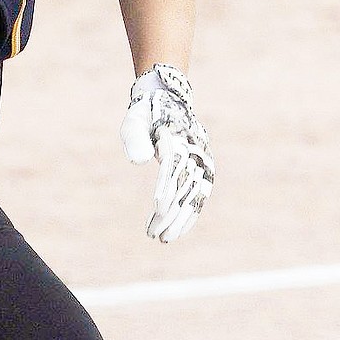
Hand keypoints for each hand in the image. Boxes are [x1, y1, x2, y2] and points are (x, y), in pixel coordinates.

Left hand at [120, 64, 214, 242]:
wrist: (170, 100)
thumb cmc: (146, 113)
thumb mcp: (135, 120)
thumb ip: (135, 138)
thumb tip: (139, 162)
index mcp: (178, 139)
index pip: (173, 167)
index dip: (166, 188)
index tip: (157, 208)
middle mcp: (195, 152)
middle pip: (185, 187)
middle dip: (170, 213)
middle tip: (153, 235)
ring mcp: (203, 162)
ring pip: (194, 196)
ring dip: (180, 220)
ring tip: (164, 239)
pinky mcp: (205, 170)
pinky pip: (200, 196)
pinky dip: (190, 214)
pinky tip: (178, 231)